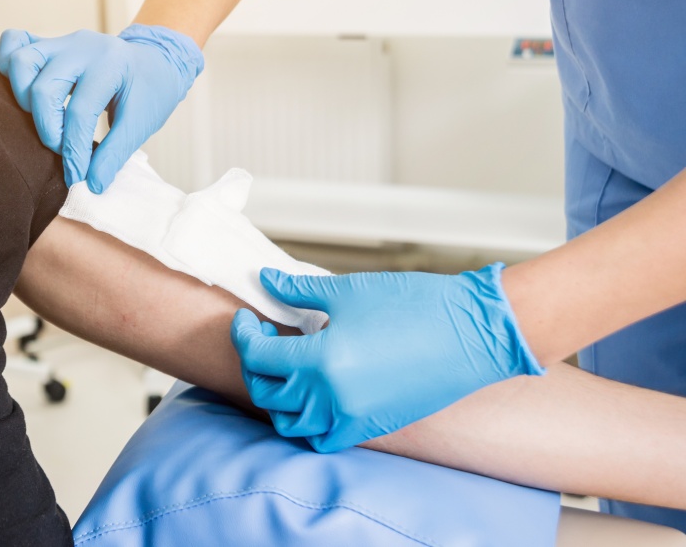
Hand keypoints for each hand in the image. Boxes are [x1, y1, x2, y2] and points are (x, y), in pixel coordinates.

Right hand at [0, 24, 203, 192]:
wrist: (156, 60)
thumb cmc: (150, 91)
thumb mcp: (141, 123)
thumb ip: (114, 154)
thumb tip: (91, 186)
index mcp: (110, 63)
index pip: (81, 111)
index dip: (74, 150)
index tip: (77, 176)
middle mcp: (82, 46)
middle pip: (43, 87)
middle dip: (48, 129)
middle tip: (62, 148)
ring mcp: (61, 41)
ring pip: (21, 61)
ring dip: (23, 98)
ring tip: (44, 119)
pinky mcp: (48, 42)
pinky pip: (13, 41)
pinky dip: (8, 64)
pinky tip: (21, 89)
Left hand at [230, 263, 544, 452]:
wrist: (473, 333)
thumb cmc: (416, 306)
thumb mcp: (347, 291)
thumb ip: (297, 291)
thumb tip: (265, 280)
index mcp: (321, 361)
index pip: (257, 357)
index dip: (244, 335)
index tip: (248, 318)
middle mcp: (331, 398)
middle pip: (266, 391)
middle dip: (254, 363)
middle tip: (263, 336)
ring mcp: (351, 418)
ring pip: (289, 422)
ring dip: (275, 394)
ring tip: (284, 364)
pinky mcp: (371, 427)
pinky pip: (322, 438)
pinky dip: (305, 422)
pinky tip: (310, 391)